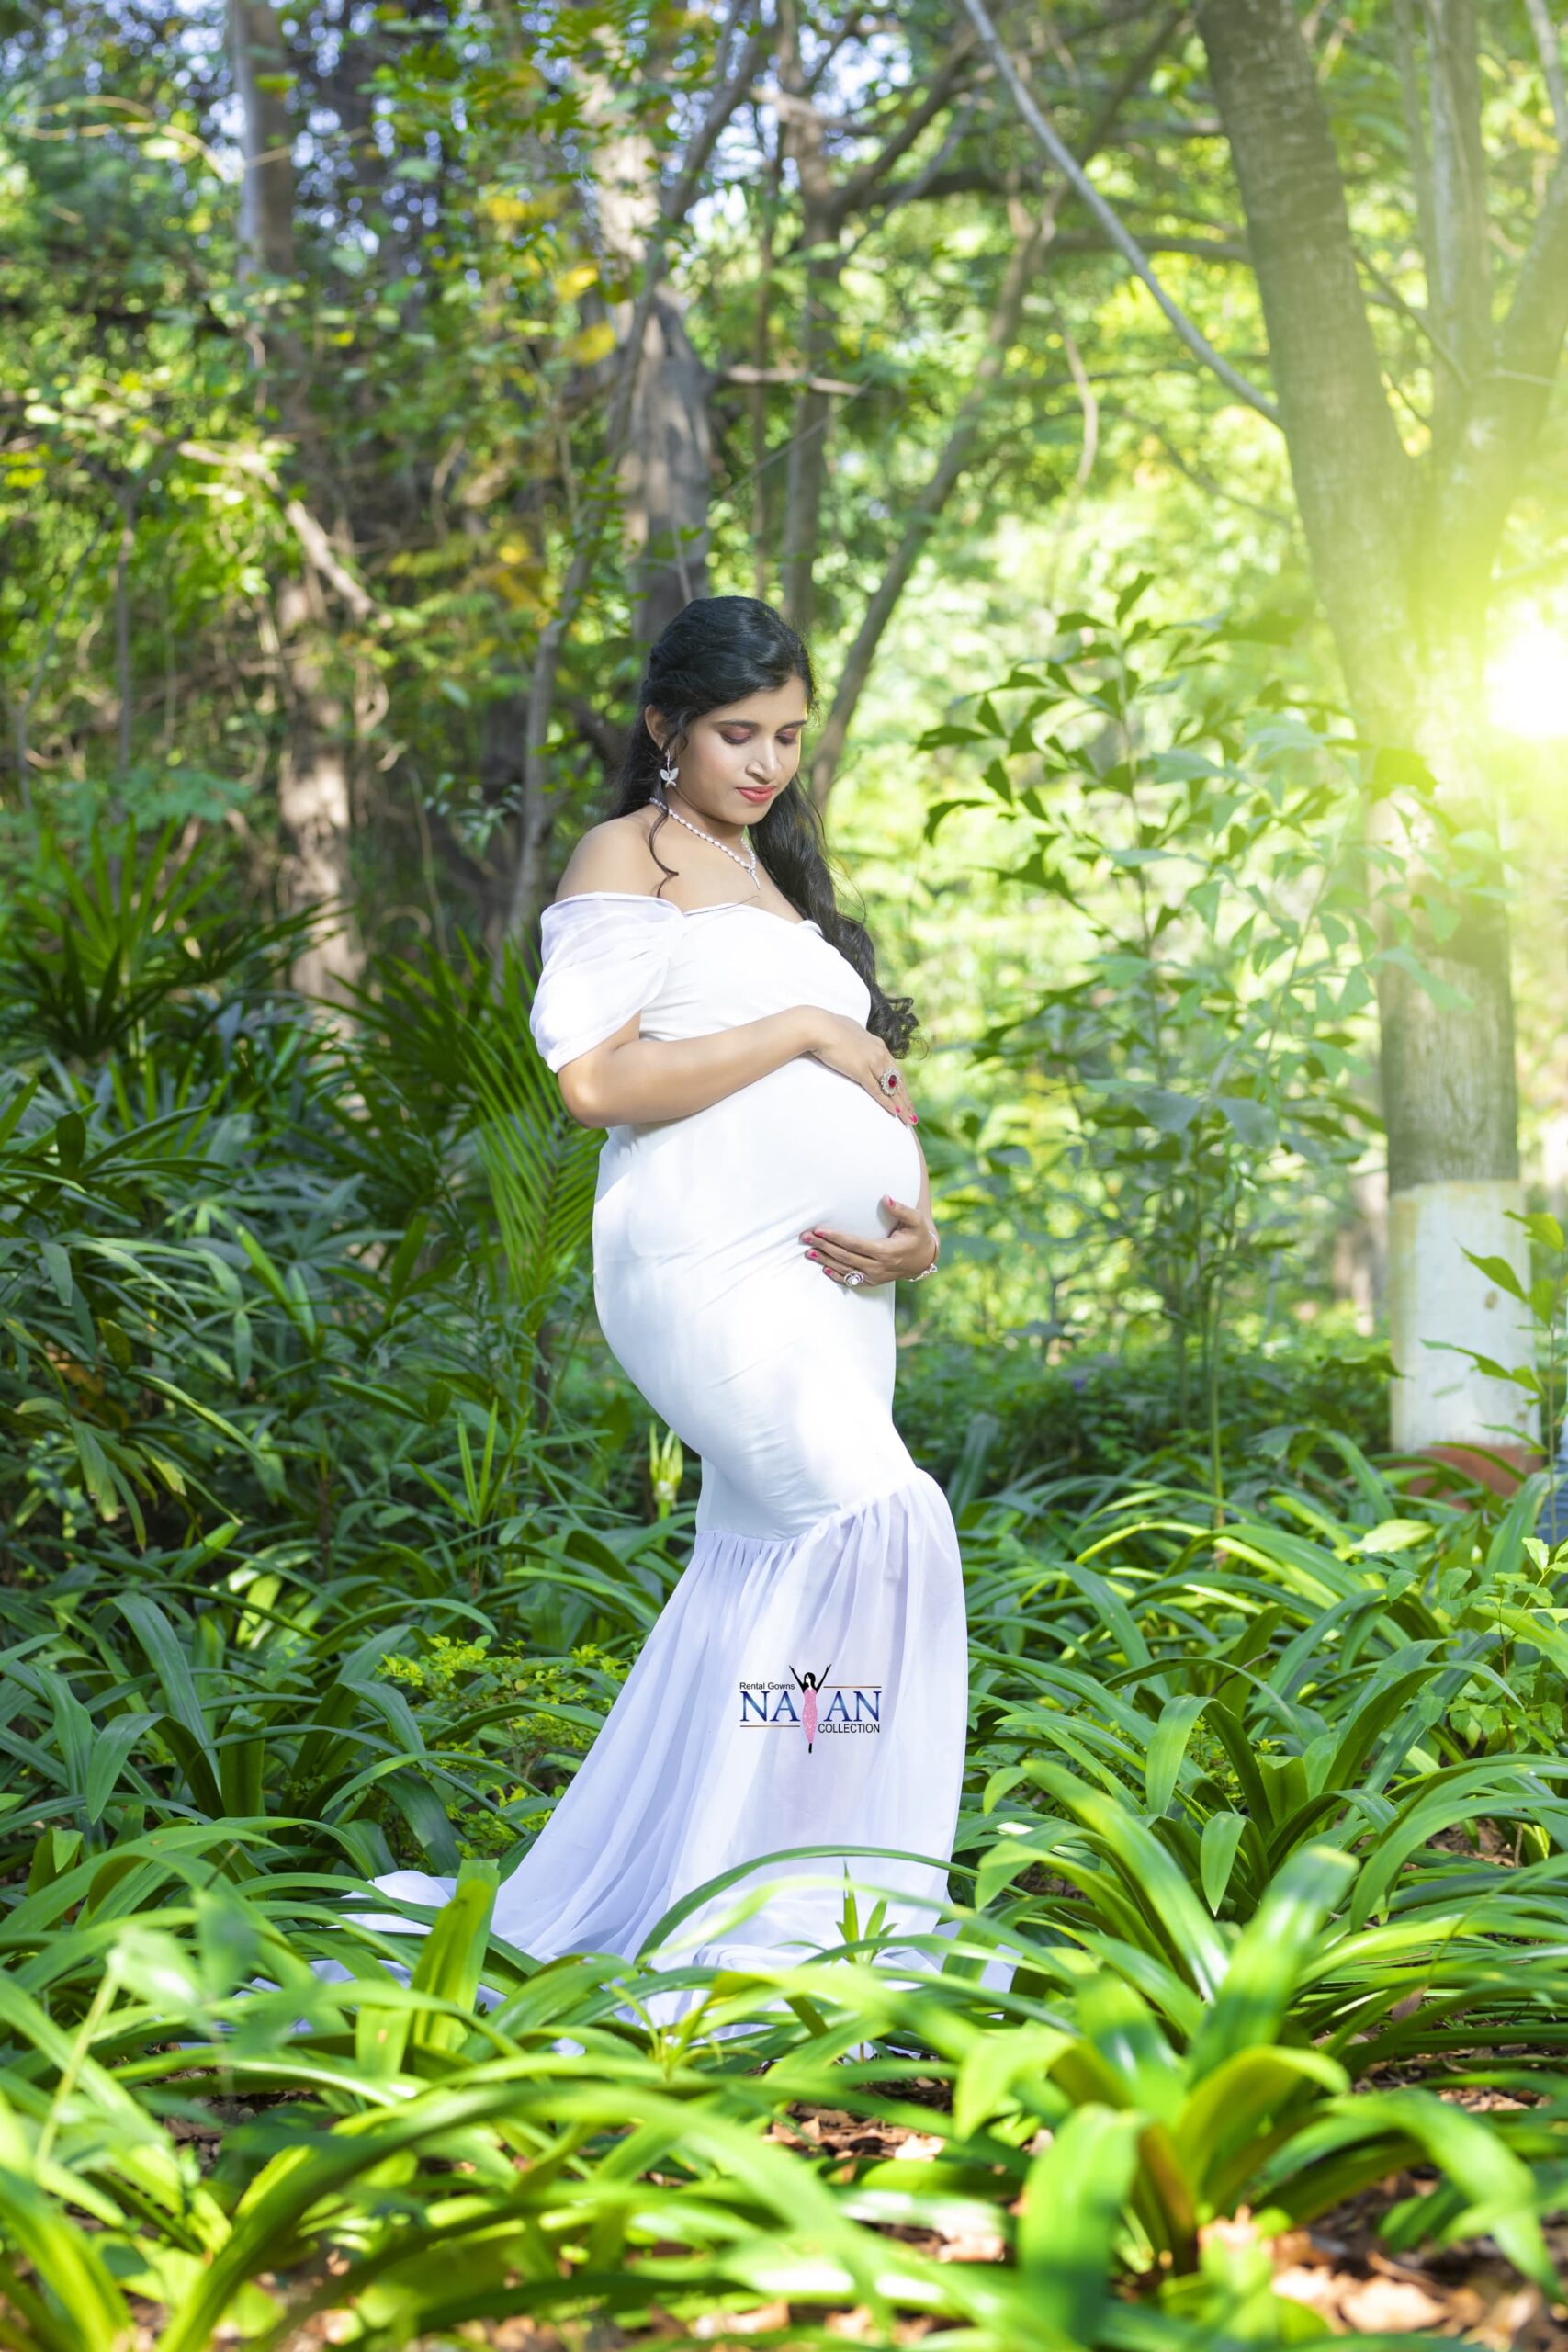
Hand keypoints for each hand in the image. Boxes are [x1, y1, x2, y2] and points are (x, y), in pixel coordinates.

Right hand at [801, 1012, 916, 1124]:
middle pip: (898, 1081)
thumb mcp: (850, 1033)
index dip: (901, 1085)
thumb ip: (856, 1041)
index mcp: (878, 1044)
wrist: (819, 1027)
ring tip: (910, 1120)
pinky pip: (877, 1091)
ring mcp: (871, 1062)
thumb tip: (853, 1043)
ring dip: (902, 1106)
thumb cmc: (828, 1028)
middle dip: (906, 1099)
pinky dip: (888, 1103)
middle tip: (913, 1114)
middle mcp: (879, 1053)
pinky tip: (896, 1113)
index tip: (906, 1097)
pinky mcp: (861, 1071)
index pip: (894, 1069)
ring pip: (892, 1088)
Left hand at [801, 1195, 937, 1286]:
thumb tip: (885, 1198)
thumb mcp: (916, 1221)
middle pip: (844, 1256)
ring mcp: (874, 1276)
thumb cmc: (917, 1236)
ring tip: (808, 1251)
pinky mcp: (872, 1281)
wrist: (923, 1259)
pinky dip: (836, 1275)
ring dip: (825, 1260)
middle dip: (823, 1246)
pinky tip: (823, 1267)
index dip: (835, 1237)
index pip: (854, 1244)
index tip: (819, 1230)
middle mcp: (877, 1267)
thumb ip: (901, 1209)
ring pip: (845, 1269)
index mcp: (885, 1251)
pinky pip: (851, 1280)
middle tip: (805, 1237)